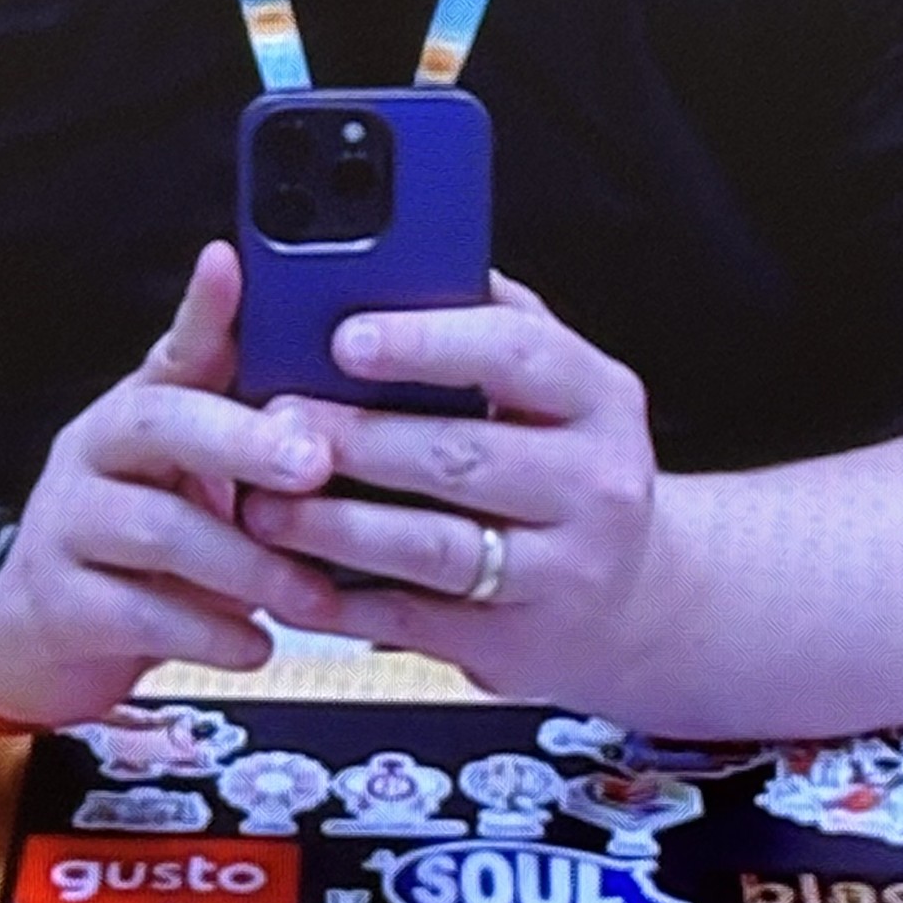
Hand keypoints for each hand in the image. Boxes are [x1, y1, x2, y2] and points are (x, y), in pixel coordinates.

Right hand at [0, 242, 350, 729]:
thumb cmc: (142, 544)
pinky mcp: (62, 605)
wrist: (37, 634)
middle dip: (243, 441)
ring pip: (157, 527)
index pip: (175, 347)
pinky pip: (140, 613)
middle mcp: (95, 452)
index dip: (205, 307)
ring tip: (312, 594)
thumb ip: (254, 434)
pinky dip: (209, 633)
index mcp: (139, 410)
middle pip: (160, 424)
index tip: (232, 263)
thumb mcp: (192, 480)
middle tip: (313, 464)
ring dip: (249, 564)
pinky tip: (256, 646)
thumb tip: (348, 399)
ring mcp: (68, 525)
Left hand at [236, 274, 660, 699]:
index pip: (515, 354)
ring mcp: (564, 569)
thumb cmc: (565, 464)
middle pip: (462, 454)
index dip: (426, 343)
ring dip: (335, 528)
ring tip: (262, 507)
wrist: (641, 600)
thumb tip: (383, 260)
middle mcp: (595, 482)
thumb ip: (482, 322)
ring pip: (434, 545)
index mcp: (597, 396)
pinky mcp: (519, 642)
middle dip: (355, 439)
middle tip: (272, 423)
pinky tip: (289, 579)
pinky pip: (415, 620)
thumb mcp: (554, 387)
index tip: (345, 337)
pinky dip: (343, 602)